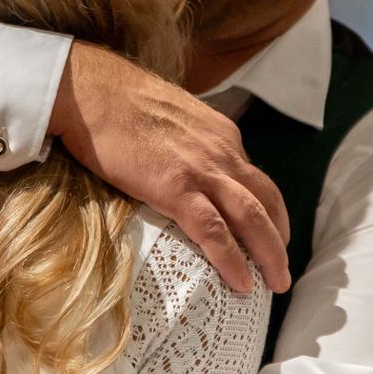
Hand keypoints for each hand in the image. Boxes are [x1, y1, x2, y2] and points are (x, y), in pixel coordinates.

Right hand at [50, 42, 289, 292]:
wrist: (91, 90)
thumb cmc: (117, 102)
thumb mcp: (170, 116)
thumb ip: (186, 141)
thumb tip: (178, 164)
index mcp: (220, 134)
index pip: (253, 177)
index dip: (267, 210)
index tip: (268, 235)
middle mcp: (222, 151)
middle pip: (266, 200)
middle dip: (279, 238)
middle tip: (282, 270)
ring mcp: (202, 169)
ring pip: (252, 218)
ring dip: (270, 254)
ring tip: (276, 283)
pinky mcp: (177, 187)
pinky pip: (215, 231)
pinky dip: (233, 259)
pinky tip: (241, 283)